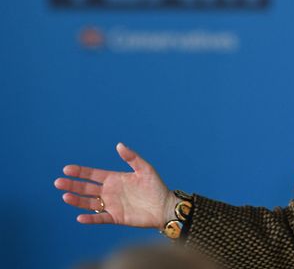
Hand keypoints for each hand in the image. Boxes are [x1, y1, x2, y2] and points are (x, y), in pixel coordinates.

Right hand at [54, 142, 177, 228]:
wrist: (164, 207)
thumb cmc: (156, 187)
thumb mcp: (145, 169)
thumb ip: (132, 158)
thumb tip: (119, 145)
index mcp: (115, 179)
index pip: (93, 174)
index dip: (80, 172)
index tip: (67, 169)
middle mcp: (110, 192)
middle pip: (86, 188)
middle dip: (72, 185)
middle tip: (58, 182)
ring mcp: (111, 205)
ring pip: (89, 203)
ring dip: (77, 201)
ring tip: (65, 197)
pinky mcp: (116, 217)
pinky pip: (100, 218)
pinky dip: (90, 218)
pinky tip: (80, 217)